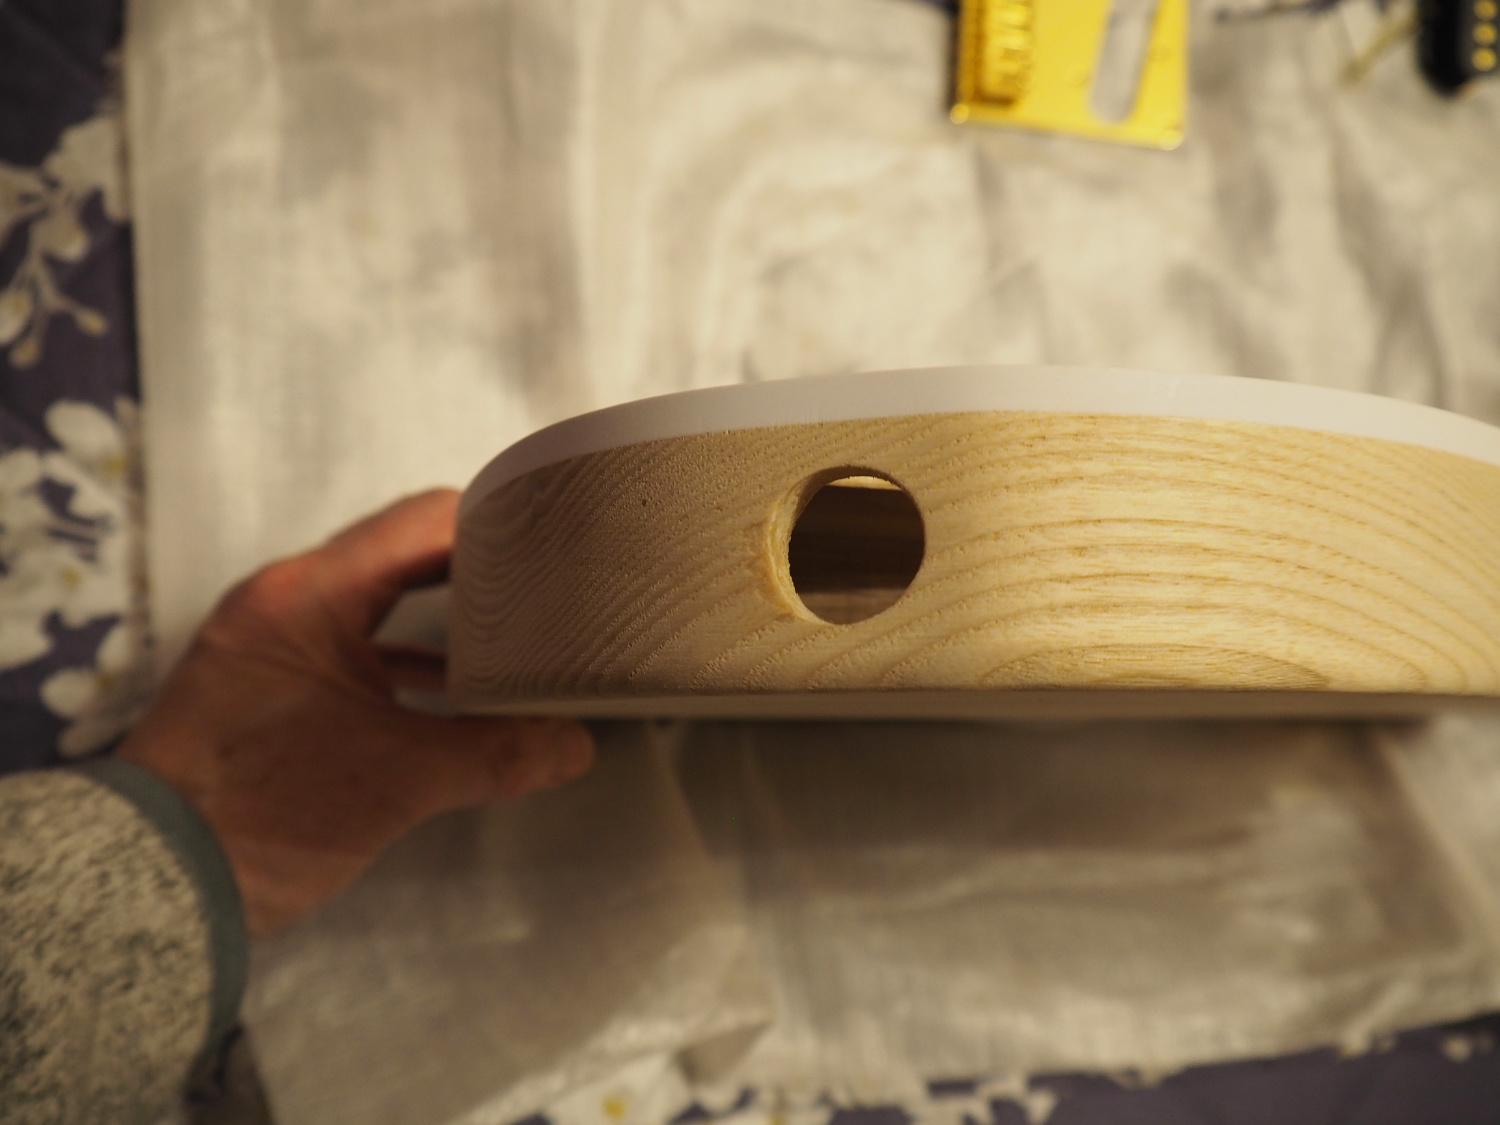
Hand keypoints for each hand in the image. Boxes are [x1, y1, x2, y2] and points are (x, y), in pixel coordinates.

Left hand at [119, 489, 593, 937]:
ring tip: (519, 630)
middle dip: (480, 566)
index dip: (496, 522)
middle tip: (548, 580)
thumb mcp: (398, 782)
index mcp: (310, 596)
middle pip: (405, 554)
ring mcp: (274, 642)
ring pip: (380, 603)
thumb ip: (497, 755)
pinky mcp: (270, 686)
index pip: (422, 522)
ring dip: (446, 616)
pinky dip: (409, 660)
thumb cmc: (260, 815)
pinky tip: (459, 692)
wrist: (150, 887)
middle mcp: (287, 601)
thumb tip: (576, 745)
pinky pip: (356, 648)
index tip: (553, 538)